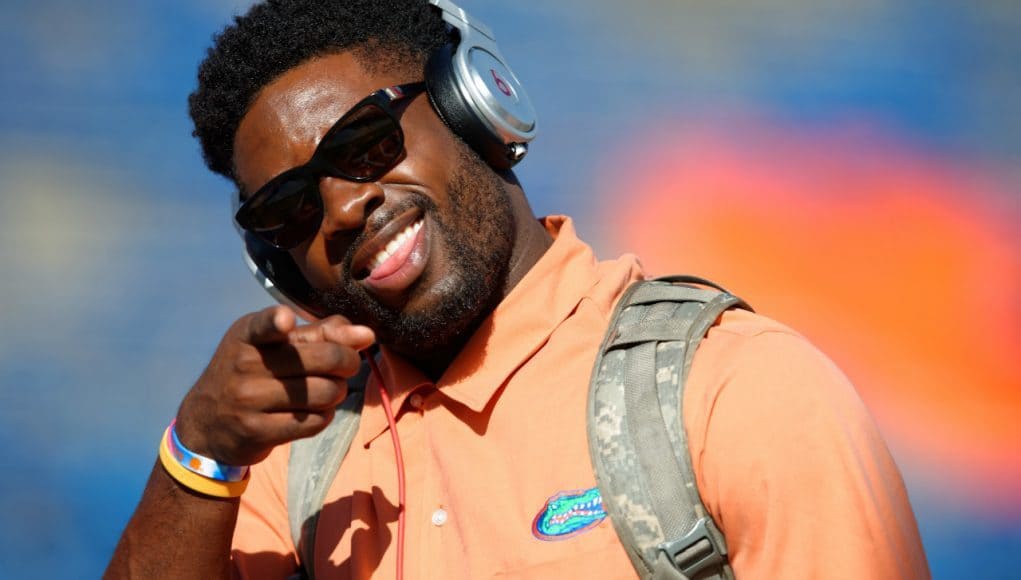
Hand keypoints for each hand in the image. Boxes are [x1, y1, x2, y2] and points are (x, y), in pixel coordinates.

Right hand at [174, 306, 374, 465]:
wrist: (207, 421)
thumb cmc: (253, 371)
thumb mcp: (274, 344)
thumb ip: (319, 333)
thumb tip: (366, 334)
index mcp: (248, 334)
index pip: (263, 325)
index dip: (277, 321)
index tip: (286, 321)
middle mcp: (245, 365)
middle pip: (325, 358)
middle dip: (348, 362)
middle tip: (347, 366)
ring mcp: (248, 400)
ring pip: (325, 392)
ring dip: (337, 392)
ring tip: (328, 390)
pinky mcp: (256, 430)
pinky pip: (314, 421)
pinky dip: (324, 416)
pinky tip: (314, 411)